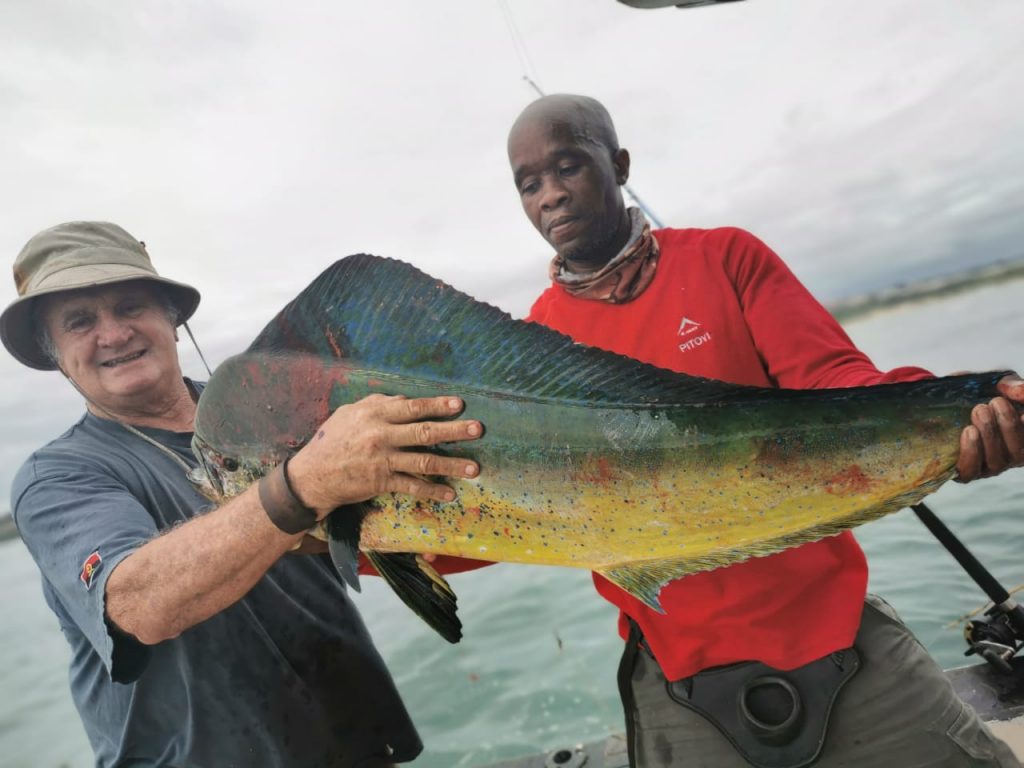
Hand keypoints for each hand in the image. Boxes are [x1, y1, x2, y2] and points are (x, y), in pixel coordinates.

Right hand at [286, 394, 480, 515]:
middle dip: (454, 431)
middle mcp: (380, 435)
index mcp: (374, 413)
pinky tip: (449, 493)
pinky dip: (432, 491)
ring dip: (452, 465)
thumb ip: (380, 404)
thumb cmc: (333, 439)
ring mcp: (382, 460)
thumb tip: (407, 400)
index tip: (459, 405)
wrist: (312, 474)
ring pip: (423, 462)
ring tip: (474, 468)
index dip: (437, 405)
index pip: (412, 407)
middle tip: (477, 429)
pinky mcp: (381, 482)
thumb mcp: (351, 413)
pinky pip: (411, 486)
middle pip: (424, 432)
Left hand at [956, 374, 1023, 481]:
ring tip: (979, 411)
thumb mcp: (1000, 384)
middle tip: (995, 402)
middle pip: (1018, 453)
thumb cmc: (980, 393)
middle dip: (1009, 425)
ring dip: (990, 435)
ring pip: (996, 462)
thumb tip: (1022, 391)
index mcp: (1023, 438)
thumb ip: (1014, 386)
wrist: (946, 400)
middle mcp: (1011, 457)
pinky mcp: (965, 470)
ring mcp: (988, 466)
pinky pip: (970, 471)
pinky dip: (971, 454)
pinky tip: (969, 431)